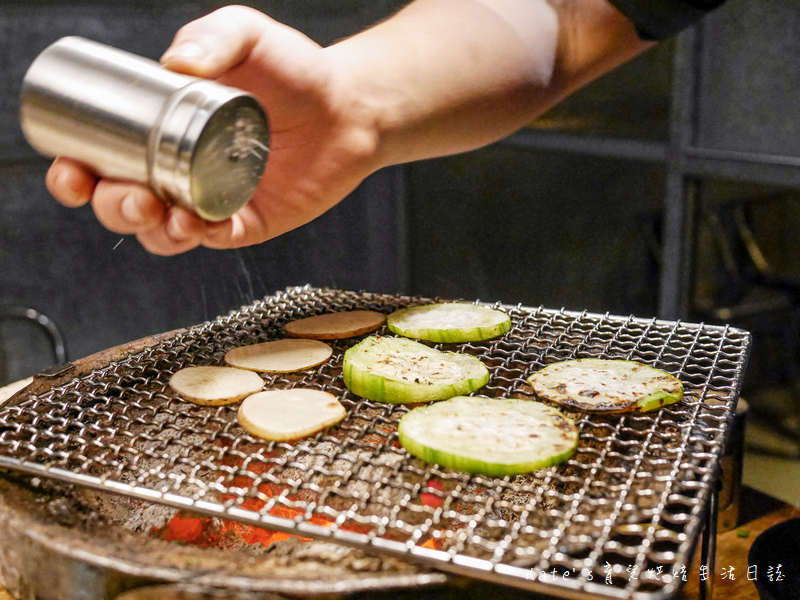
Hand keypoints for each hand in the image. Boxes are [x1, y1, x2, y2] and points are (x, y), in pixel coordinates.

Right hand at [46, 6, 380, 254]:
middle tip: (131, 194)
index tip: (72, 170)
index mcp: (163, 132)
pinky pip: (214, 241)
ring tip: (164, 212)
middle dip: (113, 208)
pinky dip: (200, 237)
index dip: (77, 173)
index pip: (103, 160)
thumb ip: (212, 36)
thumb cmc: (297, 70)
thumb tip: (174, 63)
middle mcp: (180, 170)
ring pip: (161, 232)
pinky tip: (199, 223)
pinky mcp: (247, 223)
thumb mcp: (248, 35)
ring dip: (151, 230)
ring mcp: (212, 200)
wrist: (351, 106)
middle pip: (124, 205)